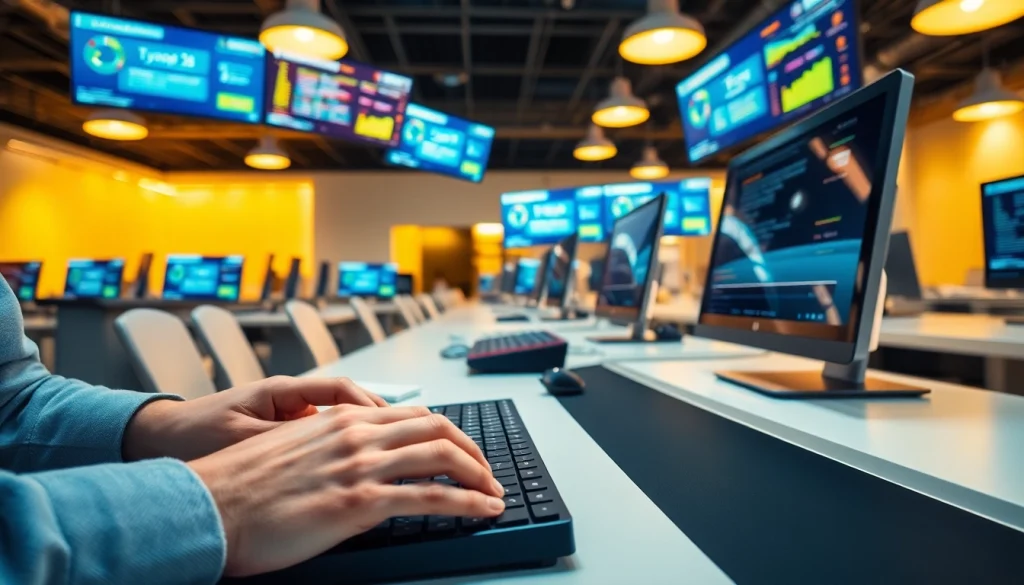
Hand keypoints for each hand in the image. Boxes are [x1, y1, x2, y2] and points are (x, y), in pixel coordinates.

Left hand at [124, 376, 388, 461]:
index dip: (370, 404)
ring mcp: (282, 415)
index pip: (338, 389)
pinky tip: (351, 466)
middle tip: (408, 435)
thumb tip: (325, 448)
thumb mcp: (240, 440)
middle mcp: (286, 399)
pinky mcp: (276, 434)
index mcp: (279, 391)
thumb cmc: (191, 436)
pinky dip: (339, 447)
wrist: (155, 439)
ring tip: (388, 452)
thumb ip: (284, 443)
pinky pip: (319, 436)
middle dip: (379, 416)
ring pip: (335, 419)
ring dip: (361, 432)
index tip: (393, 421)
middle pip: (346, 401)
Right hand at [188, 404, 506, 576]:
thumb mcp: (288, 454)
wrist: (204, 509)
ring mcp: (360, 465)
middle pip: (437, 427)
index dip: (444, 430)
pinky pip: (432, 497)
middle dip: (471, 448)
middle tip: (486, 470)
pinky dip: (468, 501)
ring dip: (478, 474)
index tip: (459, 448)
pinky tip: (484, 509)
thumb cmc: (236, 488)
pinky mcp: (360, 502)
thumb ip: (327, 452)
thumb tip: (351, 467)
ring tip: (494, 491)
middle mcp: (355, 434)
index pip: (410, 414)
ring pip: (443, 455)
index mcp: (338, 420)